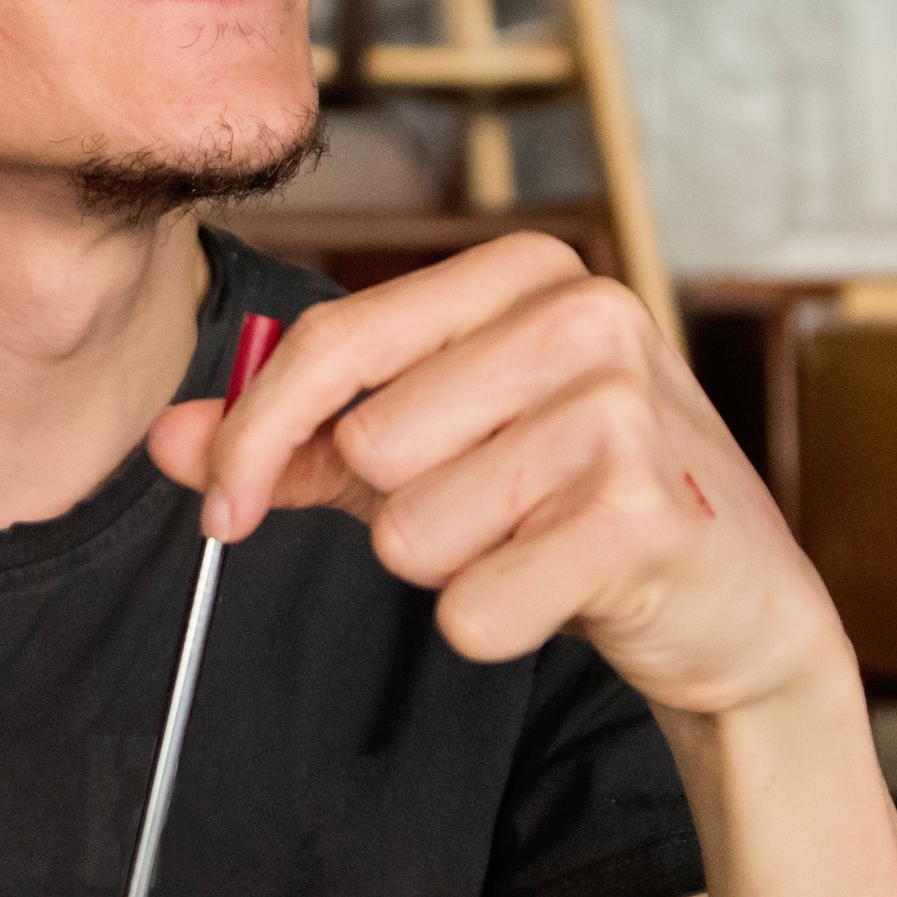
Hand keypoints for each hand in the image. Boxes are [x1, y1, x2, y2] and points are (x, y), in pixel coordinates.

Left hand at [147, 234, 849, 720]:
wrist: (730, 601)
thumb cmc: (565, 503)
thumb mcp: (429, 450)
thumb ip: (298, 438)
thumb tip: (166, 439)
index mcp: (523, 273)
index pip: (330, 340)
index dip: (252, 436)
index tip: (220, 506)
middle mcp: (584, 315)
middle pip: (367, 443)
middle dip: (392, 511)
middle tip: (482, 513)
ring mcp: (623, 411)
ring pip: (412, 533)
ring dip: (450, 568)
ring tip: (533, 544)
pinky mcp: (644, 516)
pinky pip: (472, 609)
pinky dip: (497, 623)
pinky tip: (567, 592)